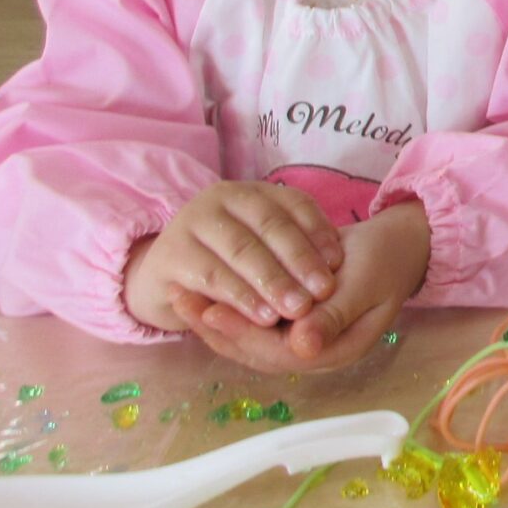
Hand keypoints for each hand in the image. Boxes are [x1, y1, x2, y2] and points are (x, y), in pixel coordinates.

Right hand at [124, 181, 342, 332]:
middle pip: (270, 225)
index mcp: (255, 191)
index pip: (295, 204)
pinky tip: (262, 316)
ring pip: (242, 250)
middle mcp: (223, 197)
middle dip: (299, 260)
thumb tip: (337, 267)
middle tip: (323, 292)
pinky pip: (211, 275)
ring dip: (273, 281)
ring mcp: (193, 222)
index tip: (339, 263)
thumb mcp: (267, 249)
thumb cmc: (232, 264)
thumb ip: (296, 250)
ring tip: (298, 309)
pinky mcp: (171, 254)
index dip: (318, 232)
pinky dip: (241, 297)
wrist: (167, 275)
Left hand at [173, 203, 430, 372]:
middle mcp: (312, 352)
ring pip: (249, 338)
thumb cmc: (384, 260)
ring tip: (182, 295)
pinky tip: (203, 289)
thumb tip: (303, 347)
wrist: (397, 244)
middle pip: (256, 351)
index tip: (213, 309)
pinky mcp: (291, 321)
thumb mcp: (365, 282)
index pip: (280, 353)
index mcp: (335, 351)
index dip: (244, 334)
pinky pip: (252, 321)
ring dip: (215, 319)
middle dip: (217, 328)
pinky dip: (229, 307)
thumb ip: (334, 316)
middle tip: (182, 301)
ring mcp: (300, 338)